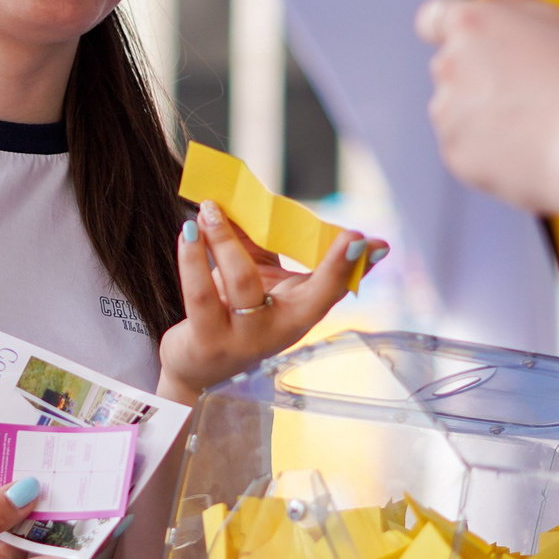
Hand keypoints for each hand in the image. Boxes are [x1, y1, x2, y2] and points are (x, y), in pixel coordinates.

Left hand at [156, 201, 380, 402]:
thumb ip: (259, 239)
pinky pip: (201, 295)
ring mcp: (245, 339)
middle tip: (302, 215)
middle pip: (304, 292)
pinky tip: (189, 232)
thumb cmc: (233, 311)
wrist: (198, 368)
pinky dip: (193, 259)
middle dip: (315, 256)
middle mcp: (280, 330)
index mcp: (300, 312)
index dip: (350, 266)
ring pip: (242, 283)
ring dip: (225, 240)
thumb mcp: (257, 277)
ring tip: (209, 209)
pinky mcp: (209, 341)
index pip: (334, 288)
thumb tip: (248, 189)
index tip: (369, 242)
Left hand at [416, 0, 558, 213]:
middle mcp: (450, 64)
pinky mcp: (454, 151)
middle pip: (451, 65)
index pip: (434, 16)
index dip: (452, 28)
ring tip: (532, 119)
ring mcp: (449, 110)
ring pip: (456, 108)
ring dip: (481, 112)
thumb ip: (518, 0)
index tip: (472, 37)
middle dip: (478, 73)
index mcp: (472, 24)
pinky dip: (486, 148)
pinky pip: (465, 146)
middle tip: (526, 86)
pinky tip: (525, 144)